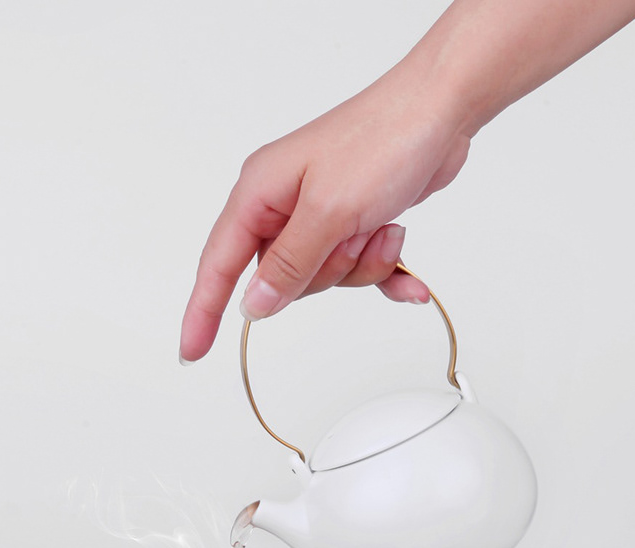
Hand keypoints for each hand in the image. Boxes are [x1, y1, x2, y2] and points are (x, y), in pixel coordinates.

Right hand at [179, 73, 470, 362]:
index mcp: (259, 193)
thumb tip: (253, 305)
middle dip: (325, 272)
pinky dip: (384, 272)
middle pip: (282, 280)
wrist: (442, 109)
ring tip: (383, 227)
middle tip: (353, 237)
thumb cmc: (382, 140)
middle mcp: (282, 204)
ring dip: (362, 264)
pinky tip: (410, 277)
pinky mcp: (354, 219)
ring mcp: (319, 212)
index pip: (218, 265)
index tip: (192, 351)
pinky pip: (358, 269)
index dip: (203, 311)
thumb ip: (287, 264)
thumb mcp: (328, 210)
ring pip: (325, 277)